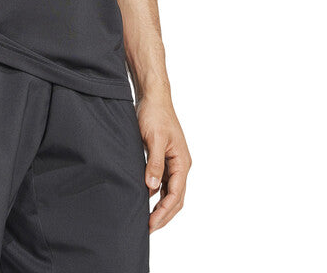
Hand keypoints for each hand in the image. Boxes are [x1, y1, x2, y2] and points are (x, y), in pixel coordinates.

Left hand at [135, 93, 191, 231]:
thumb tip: (153, 187)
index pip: (176, 195)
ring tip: (147, 219)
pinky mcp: (163, 158)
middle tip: (149, 229)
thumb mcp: (153, 138)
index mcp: (182, 161)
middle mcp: (180, 164)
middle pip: (176, 198)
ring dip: (161, 206)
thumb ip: (154, 163)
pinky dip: (156, 193)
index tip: (151, 224)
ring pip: (170, 191)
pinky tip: (145, 198)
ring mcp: (172, 161)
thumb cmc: (155, 114)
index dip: (164, 212)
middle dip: (164, 215)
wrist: (152, 97)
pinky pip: (163, 182)